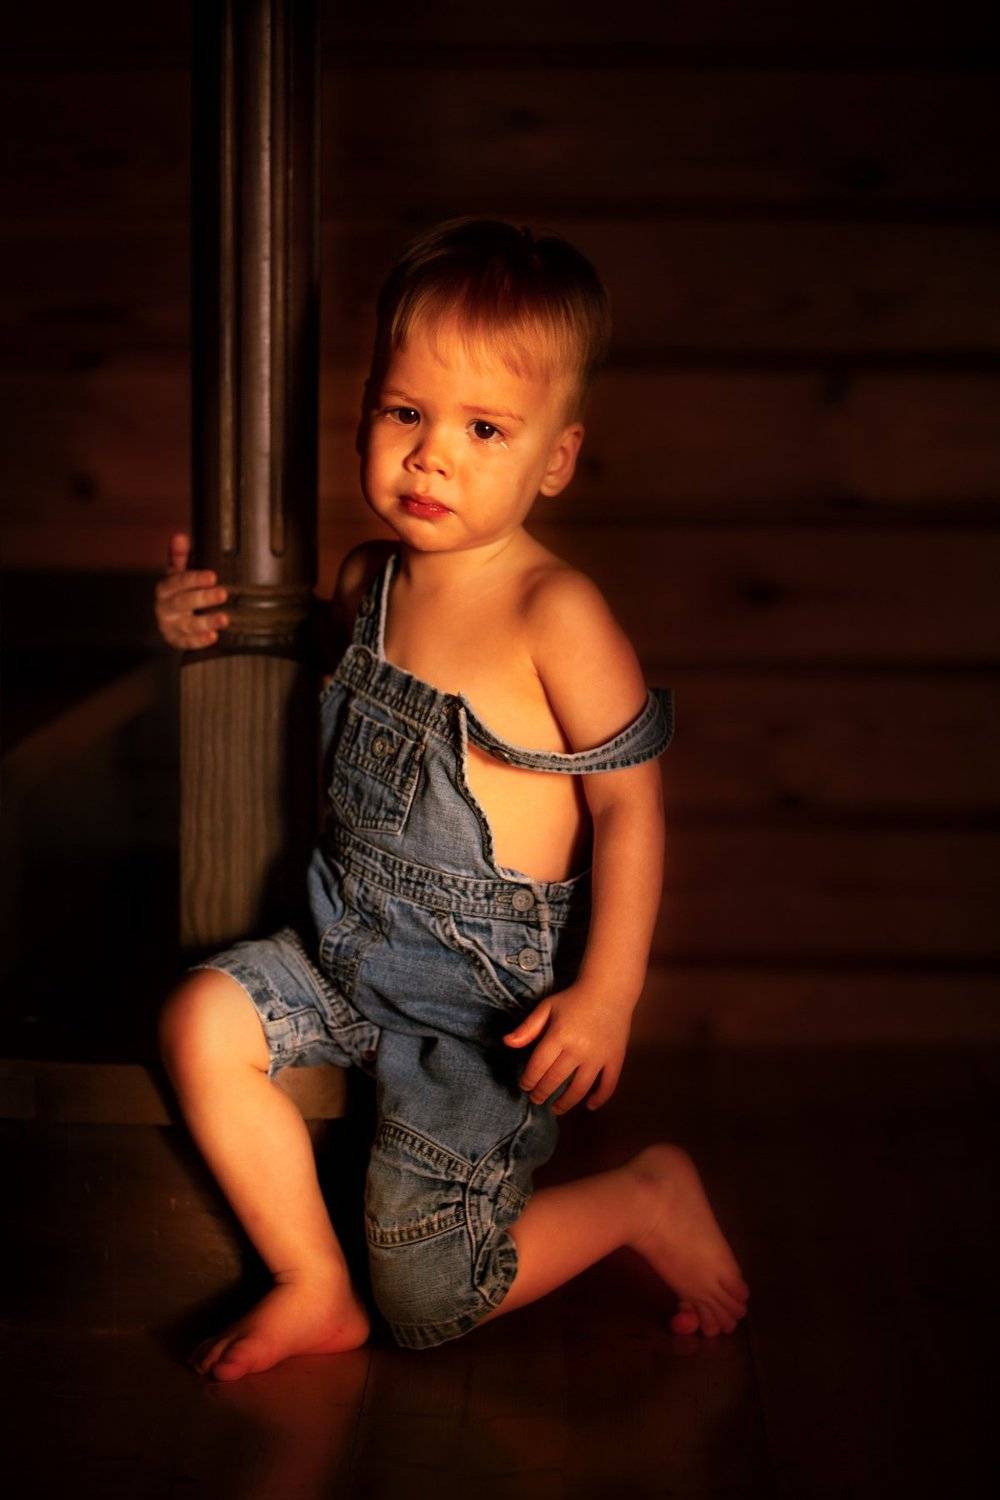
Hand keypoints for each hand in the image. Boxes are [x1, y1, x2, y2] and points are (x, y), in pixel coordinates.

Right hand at [154, 532, 228, 649]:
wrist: (167, 620)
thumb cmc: (177, 592)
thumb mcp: (177, 574)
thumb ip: (180, 557)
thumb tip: (179, 537)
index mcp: (165, 588)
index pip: (177, 581)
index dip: (194, 579)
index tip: (212, 576)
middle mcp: (165, 607)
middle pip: (183, 602)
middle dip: (203, 598)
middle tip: (223, 593)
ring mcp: (170, 626)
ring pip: (187, 625)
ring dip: (206, 622)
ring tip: (224, 619)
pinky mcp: (177, 641)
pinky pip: (187, 643)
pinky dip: (200, 641)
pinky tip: (213, 637)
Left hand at [502, 983, 631, 1114]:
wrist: (609, 990)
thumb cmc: (574, 999)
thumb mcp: (547, 1007)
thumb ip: (527, 1028)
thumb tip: (506, 1043)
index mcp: (559, 1035)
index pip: (538, 1066)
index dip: (529, 1080)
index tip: (524, 1086)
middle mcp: (579, 1049)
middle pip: (556, 1080)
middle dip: (542, 1093)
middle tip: (536, 1100)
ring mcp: (599, 1056)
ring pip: (580, 1088)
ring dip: (566, 1103)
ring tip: (556, 1109)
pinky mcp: (615, 1059)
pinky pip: (608, 1085)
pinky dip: (599, 1099)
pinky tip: (588, 1106)